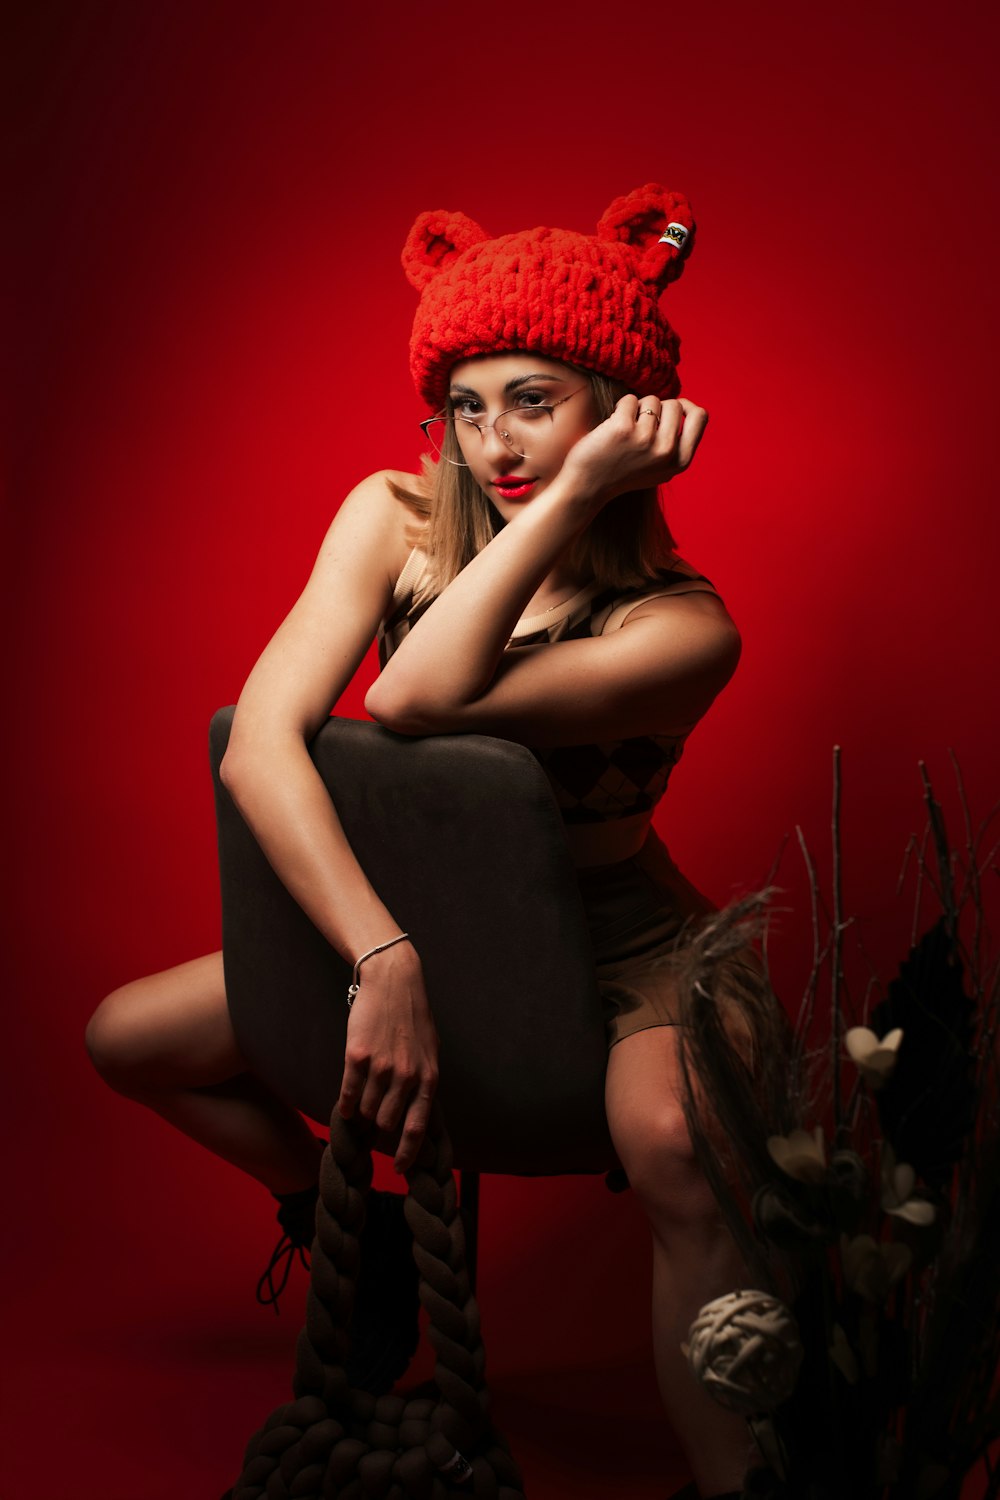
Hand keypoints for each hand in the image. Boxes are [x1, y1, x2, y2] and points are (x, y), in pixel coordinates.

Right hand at [336, 940, 439, 1173]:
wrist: (393, 982)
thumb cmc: (413, 1017)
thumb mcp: (430, 1051)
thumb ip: (423, 1083)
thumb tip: (417, 1115)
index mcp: (429, 1078)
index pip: (418, 1128)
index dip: (406, 1153)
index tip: (398, 1169)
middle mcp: (406, 1077)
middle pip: (385, 1123)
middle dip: (377, 1127)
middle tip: (371, 1124)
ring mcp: (382, 1068)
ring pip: (364, 1111)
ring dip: (360, 1113)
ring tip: (359, 1106)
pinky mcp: (357, 1057)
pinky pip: (347, 1095)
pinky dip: (344, 1105)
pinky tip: (344, 1105)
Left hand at [559, 394, 707, 508]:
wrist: (588, 488)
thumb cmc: (623, 473)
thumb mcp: (660, 468)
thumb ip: (676, 444)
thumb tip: (688, 408)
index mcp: (680, 461)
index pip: (700, 416)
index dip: (687, 406)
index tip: (671, 408)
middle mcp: (667, 451)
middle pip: (674, 404)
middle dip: (657, 408)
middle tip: (640, 425)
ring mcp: (646, 439)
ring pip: (651, 400)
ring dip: (637, 408)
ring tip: (625, 430)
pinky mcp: (623, 429)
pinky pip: (629, 400)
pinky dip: (620, 408)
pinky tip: (611, 428)